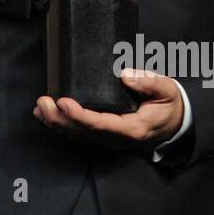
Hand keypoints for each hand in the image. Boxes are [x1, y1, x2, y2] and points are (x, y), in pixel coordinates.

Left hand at [33, 69, 184, 150]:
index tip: (63, 102)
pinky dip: (61, 125)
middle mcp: (118, 139)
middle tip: (43, 103)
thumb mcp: (167, 90)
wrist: (174, 122)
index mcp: (132, 129)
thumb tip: (125, 75)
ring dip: (56, 123)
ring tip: (39, 108)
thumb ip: (149, 82)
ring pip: (78, 135)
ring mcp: (109, 139)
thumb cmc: (168, 104)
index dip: (79, 115)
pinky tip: (46, 116)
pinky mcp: (103, 135)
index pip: (100, 125)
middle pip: (83, 132)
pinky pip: (80, 133)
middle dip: (60, 119)